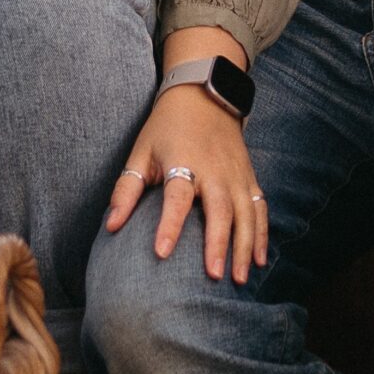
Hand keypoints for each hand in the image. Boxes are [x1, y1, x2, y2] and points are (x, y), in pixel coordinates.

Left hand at [104, 86, 265, 283]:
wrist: (204, 94)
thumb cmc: (166, 128)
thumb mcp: (141, 152)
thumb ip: (126, 189)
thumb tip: (111, 226)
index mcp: (183, 161)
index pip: (176, 196)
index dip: (168, 224)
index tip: (161, 252)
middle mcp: (214, 169)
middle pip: (220, 209)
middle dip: (217, 243)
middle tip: (213, 276)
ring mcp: (236, 174)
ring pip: (246, 213)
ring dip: (245, 246)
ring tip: (240, 279)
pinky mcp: (249, 177)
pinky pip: (260, 208)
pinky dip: (262, 234)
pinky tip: (260, 260)